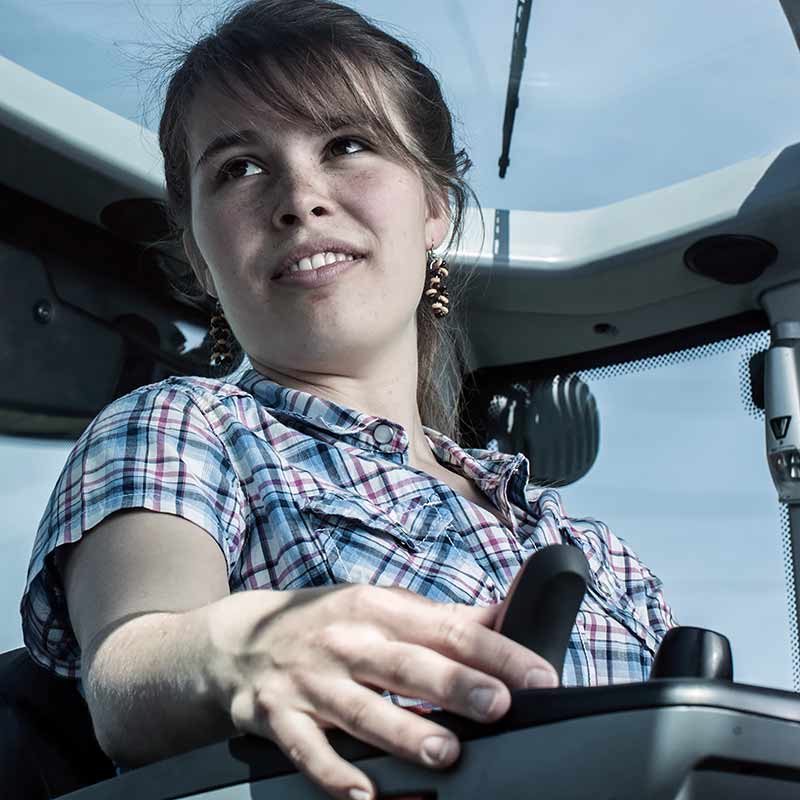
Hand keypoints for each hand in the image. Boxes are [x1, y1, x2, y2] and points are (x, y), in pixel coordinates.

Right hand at [203, 584, 558, 799]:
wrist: (238, 640)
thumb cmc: (328, 622)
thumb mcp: (382, 607)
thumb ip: (445, 618)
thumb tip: (510, 614)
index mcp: (379, 609)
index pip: (447, 628)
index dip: (495, 652)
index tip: (539, 675)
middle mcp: (346, 642)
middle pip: (406, 665)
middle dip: (453, 685)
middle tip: (499, 705)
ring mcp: (310, 681)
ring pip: (360, 709)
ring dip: (401, 731)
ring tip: (444, 753)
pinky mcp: (278, 717)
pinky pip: (307, 749)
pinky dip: (333, 773)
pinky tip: (363, 796)